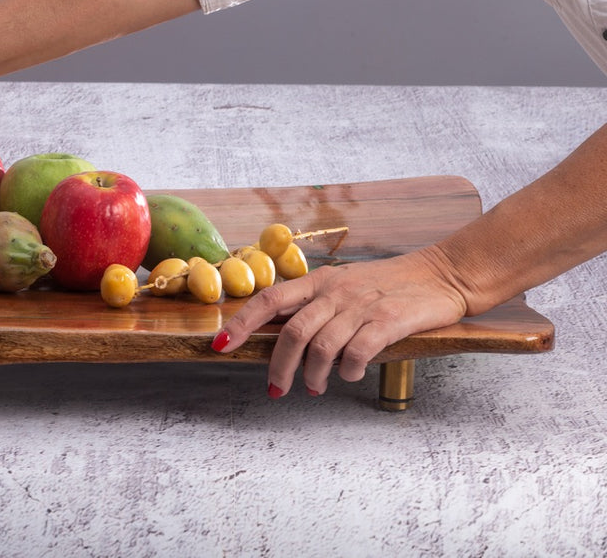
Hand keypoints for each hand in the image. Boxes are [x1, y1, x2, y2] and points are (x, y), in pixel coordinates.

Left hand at [212, 247, 467, 396]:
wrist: (442, 274)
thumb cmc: (389, 285)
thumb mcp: (345, 285)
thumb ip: (316, 305)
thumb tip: (280, 334)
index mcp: (320, 281)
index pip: (270, 299)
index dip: (242, 322)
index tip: (220, 344)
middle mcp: (336, 291)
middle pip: (293, 332)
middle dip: (278, 366)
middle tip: (276, 389)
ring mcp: (362, 306)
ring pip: (322, 347)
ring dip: (313, 376)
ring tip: (314, 388)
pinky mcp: (389, 321)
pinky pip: (357, 352)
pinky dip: (348, 371)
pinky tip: (350, 375)